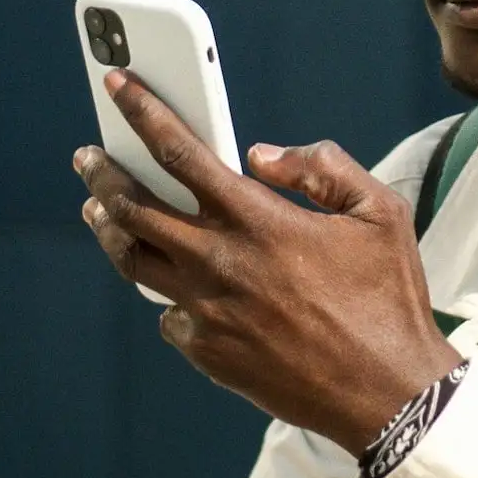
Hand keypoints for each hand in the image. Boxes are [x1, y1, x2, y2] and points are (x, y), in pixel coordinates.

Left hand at [73, 72, 461, 455]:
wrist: (387, 394)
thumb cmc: (388, 300)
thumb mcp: (380, 214)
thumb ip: (323, 168)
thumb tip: (262, 155)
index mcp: (259, 220)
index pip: (179, 151)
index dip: (142, 111)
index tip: (116, 83)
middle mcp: (220, 262)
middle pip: (132, 207)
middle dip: (103, 172)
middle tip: (89, 157)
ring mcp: (207, 311)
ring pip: (134, 261)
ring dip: (110, 229)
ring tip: (99, 212)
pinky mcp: (208, 353)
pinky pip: (170, 316)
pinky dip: (168, 295)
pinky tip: (173, 288)